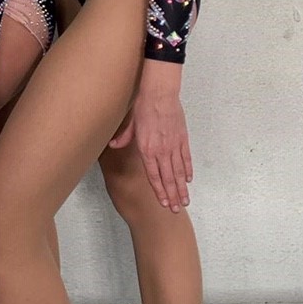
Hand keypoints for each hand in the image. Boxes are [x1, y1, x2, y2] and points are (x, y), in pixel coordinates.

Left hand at [109, 60, 192, 211]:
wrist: (160, 94)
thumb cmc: (143, 106)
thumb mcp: (130, 123)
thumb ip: (124, 137)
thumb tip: (113, 145)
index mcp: (147, 149)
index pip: (153, 176)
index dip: (159, 191)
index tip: (163, 203)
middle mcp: (161, 151)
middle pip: (168, 178)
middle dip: (172, 195)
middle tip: (176, 209)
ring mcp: (173, 146)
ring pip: (179, 172)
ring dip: (182, 187)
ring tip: (185, 200)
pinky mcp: (182, 138)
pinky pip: (186, 158)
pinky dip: (188, 169)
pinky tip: (188, 179)